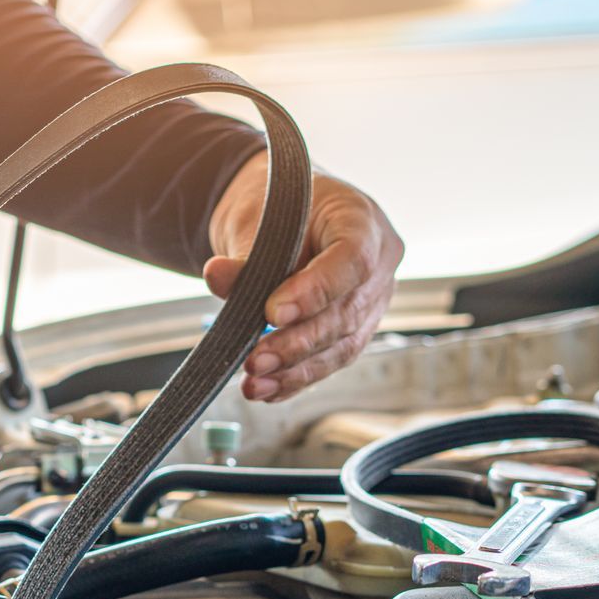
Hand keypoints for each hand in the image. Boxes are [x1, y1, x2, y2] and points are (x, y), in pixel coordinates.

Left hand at [205, 150, 402, 402]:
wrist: (287, 215)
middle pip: (346, 312)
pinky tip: (269, 391)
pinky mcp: (357, 329)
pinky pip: (331, 359)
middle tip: (255, 360)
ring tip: (255, 383)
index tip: (273, 313)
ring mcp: (373, 300)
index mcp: (363, 221)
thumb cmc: (279, 207)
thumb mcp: (258, 219)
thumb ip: (245, 253)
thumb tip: (217, 276)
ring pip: (342, 344)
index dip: (315, 291)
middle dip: (298, 342)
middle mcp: (380, 264)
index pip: (352, 260)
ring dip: (296, 369)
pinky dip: (297, 378)